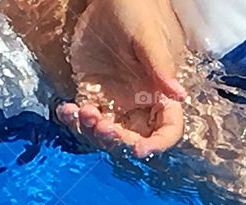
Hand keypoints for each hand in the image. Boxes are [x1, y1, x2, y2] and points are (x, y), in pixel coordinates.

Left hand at [56, 0, 187, 157]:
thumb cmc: (136, 11)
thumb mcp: (148, 39)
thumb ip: (161, 68)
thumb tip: (179, 96)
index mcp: (160, 93)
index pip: (167, 128)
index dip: (157, 144)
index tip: (139, 149)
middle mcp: (139, 103)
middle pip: (133, 137)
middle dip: (118, 139)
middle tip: (102, 125)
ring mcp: (114, 100)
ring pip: (105, 131)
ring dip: (92, 130)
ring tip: (82, 111)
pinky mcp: (91, 93)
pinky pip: (82, 116)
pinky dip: (71, 118)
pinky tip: (65, 108)